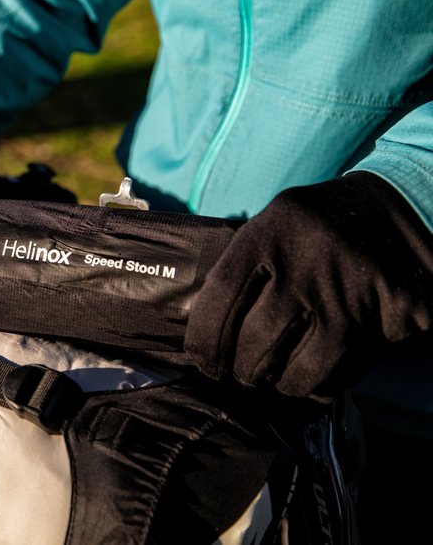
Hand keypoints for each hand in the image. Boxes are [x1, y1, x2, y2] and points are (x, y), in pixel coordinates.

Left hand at [186, 172, 432, 399]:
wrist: (396, 208)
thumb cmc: (315, 229)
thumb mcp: (273, 225)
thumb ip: (239, 265)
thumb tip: (196, 325)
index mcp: (271, 233)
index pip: (221, 295)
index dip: (204, 338)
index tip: (201, 359)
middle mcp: (308, 262)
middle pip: (257, 340)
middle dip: (241, 369)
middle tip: (238, 373)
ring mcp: (350, 292)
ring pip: (302, 368)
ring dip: (281, 384)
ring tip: (274, 380)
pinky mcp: (390, 315)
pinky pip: (347, 370)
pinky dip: (324, 384)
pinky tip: (313, 377)